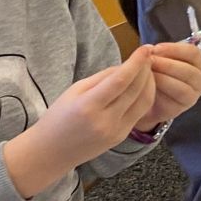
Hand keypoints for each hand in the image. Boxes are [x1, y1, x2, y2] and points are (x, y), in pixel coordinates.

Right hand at [5, 48, 155, 197]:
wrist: (51, 153)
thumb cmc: (58, 117)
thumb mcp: (74, 91)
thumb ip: (102, 78)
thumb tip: (126, 66)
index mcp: (88, 106)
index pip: (120, 80)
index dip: (136, 62)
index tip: (146, 48)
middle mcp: (105, 121)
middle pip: (136, 90)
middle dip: (146, 69)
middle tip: (148, 55)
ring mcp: (115, 131)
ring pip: (144, 102)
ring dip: (150, 83)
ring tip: (147, 69)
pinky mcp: (121, 137)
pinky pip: (139, 113)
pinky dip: (145, 96)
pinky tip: (142, 86)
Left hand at [139, 42, 200, 128]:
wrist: (148, 98)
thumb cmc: (158, 74)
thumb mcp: (161, 59)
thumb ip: (161, 54)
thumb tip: (150, 50)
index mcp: (198, 63)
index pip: (193, 53)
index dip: (174, 49)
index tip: (155, 48)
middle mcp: (200, 80)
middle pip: (189, 71)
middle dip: (167, 65)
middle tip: (149, 61)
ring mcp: (192, 97)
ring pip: (182, 88)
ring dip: (163, 80)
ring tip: (147, 74)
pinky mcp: (180, 109)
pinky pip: (171, 102)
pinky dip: (159, 94)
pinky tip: (148, 88)